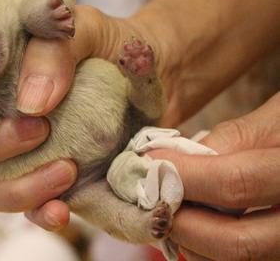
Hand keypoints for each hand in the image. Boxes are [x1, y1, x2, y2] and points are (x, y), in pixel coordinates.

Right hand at [0, 5, 163, 229]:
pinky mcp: (53, 180)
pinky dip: (40, 215)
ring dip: (16, 188)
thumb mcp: (85, 27)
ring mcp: (24, 155)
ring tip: (66, 169)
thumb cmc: (112, 43)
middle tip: (39, 129)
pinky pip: (30, 211)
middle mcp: (0, 118)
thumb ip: (55, 49)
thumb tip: (30, 105)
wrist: (159, 74)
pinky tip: (62, 210)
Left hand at [147, 92, 279, 259]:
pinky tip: (196, 227)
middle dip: (182, 222)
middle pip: (237, 243)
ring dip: (192, 242)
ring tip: (169, 212)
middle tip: (152, 198)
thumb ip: (235, 136)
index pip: (237, 185)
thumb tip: (179, 155)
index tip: (149, 163)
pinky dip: (209, 251)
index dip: (185, 177)